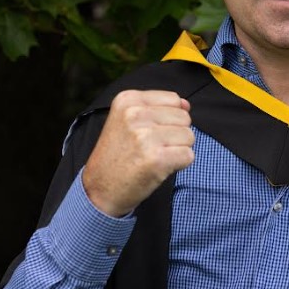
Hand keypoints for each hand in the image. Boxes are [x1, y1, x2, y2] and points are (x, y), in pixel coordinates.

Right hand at [81, 89, 194, 216]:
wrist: (99, 189)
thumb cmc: (117, 156)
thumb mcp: (127, 121)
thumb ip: (158, 108)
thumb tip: (186, 104)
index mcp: (128, 100)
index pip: (173, 99)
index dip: (169, 119)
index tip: (149, 132)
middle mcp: (135, 114)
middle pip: (184, 118)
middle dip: (176, 135)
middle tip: (152, 148)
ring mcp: (145, 136)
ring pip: (189, 136)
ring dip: (178, 150)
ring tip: (154, 157)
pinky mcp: (156, 159)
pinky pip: (189, 156)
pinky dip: (179, 165)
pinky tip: (159, 168)